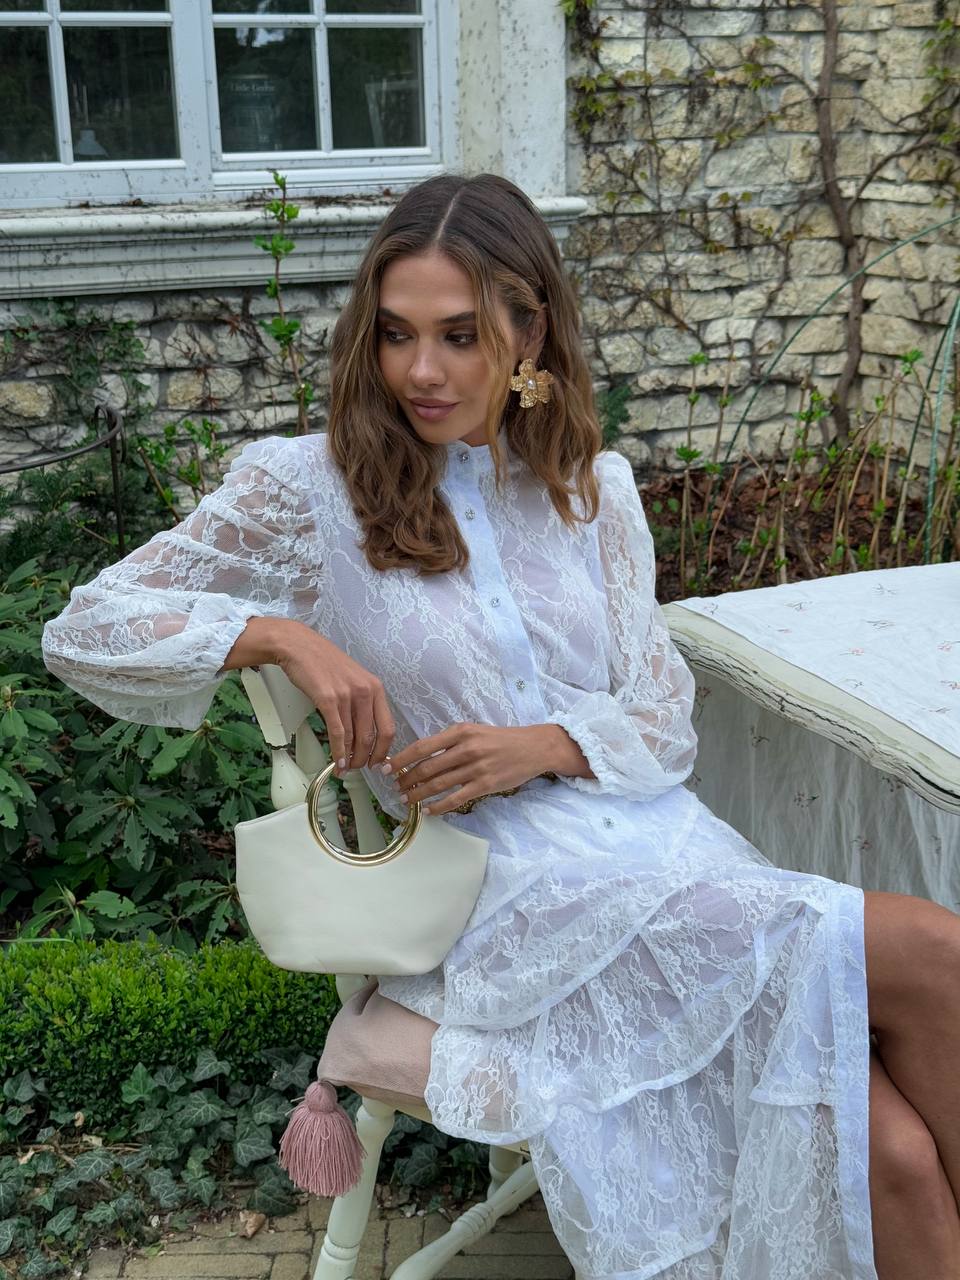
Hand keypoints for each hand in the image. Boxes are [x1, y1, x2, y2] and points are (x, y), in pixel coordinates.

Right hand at [265, 620, 395, 774]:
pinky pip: (337, 733)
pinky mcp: (328, 700)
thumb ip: (362, 702)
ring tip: (346, 769)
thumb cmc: (324, 663)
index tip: (378, 762)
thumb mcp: (353, 679)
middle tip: (360, 769)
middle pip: (372, 737)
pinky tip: (337, 761)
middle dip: (366, 759)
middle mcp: (365, 692)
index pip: (388, 727)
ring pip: (354, 738)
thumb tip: (364, 733)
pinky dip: (338, 752)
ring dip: (351, 759)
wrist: (299, 646)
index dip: (383, 750)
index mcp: (375, 688)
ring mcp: (347, 695)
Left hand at [381, 722, 547, 815]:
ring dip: (418, 794)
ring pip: (438, 784)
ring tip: (405, 800)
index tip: (386, 768)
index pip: (422, 747)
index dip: (401, 759)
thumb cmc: (502, 739)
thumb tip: (422, 756)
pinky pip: (456, 799)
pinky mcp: (486, 785)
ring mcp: (476, 768)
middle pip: (427, 767)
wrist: (534, 747)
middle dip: (406, 779)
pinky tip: (429, 811)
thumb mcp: (474, 731)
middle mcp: (466, 749)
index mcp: (460, 731)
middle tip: (394, 788)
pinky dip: (439, 806)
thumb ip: (450, 741)